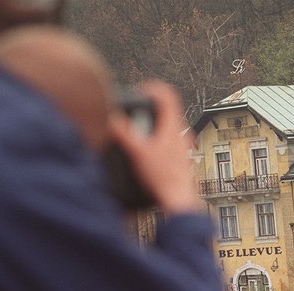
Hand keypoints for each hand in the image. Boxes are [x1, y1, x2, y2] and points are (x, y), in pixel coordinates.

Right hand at [110, 81, 200, 216]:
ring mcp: (182, 146)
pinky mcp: (180, 158)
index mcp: (173, 126)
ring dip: (151, 127)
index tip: (140, 92)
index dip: (152, 88)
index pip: (168, 94)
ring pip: (167, 127)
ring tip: (138, 137)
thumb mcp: (137, 153)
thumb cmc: (164, 178)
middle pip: (166, 110)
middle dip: (148, 111)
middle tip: (134, 117)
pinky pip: (168, 142)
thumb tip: (111, 120)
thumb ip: (123, 134)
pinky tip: (146, 154)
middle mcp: (181, 134)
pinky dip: (156, 142)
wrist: (178, 199)